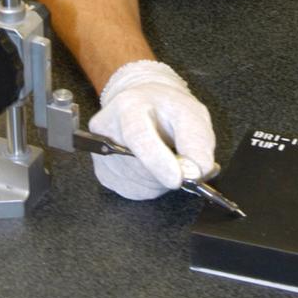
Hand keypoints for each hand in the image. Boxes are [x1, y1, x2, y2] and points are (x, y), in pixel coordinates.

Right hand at [88, 60, 216, 199]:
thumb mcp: (190, 112)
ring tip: (166, 157)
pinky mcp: (104, 174)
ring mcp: (101, 154)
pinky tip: (154, 167)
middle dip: (168, 172)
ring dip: (162, 180)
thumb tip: (195, 172)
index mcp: (128, 106)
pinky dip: (152, 186)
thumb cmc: (167, 109)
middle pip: (140, 167)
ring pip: (140, 184)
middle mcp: (106, 130)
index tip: (178, 179)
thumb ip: (197, 140)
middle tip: (184, 161)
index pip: (138, 137)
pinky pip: (135, 191)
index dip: (158, 161)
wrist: (145, 106)